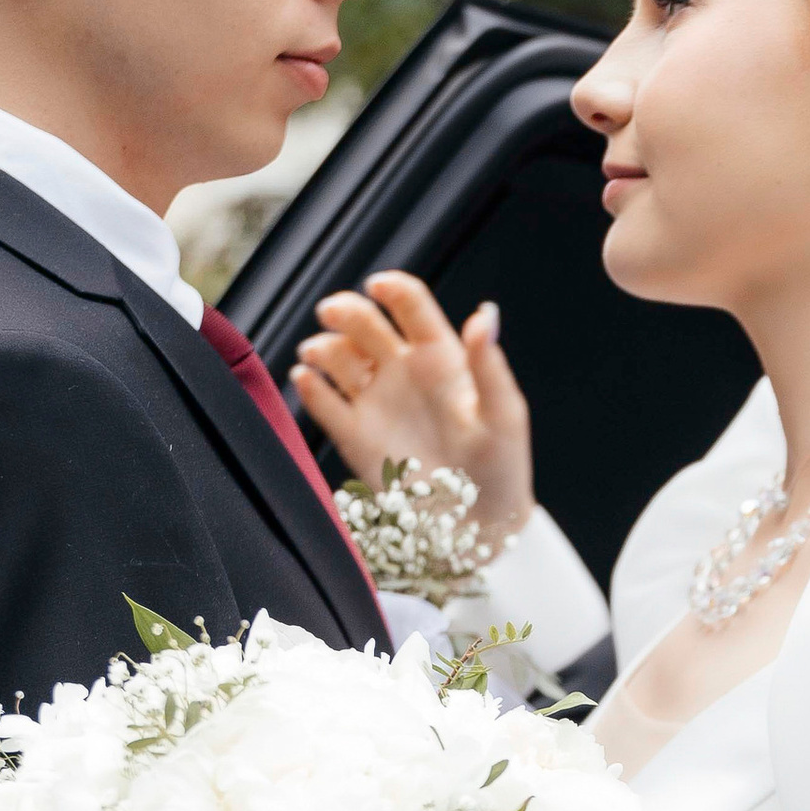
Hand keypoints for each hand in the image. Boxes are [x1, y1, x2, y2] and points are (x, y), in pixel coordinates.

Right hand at [287, 273, 535, 546]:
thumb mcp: (503, 413)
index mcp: (440, 356)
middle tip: (331, 312)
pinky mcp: (354, 436)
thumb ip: (489, 364)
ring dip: (322, 346)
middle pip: (364, 323)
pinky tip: (306, 380)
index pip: (410, 305)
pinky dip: (309, 388)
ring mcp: (376, 401)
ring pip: (337, 357)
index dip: (391, 288)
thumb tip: (485, 314)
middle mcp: (403, 371)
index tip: (377, 285)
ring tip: (317, 353)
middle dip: (345, 311)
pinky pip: (323, 403)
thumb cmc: (501, 467)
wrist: (477, 525)